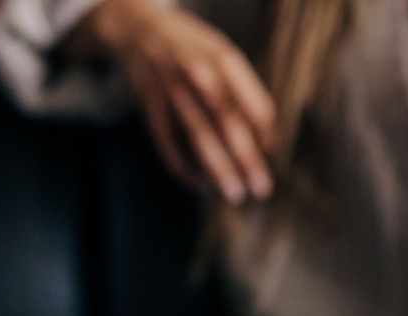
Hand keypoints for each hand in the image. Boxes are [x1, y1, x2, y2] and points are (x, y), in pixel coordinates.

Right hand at [77, 0, 275, 204]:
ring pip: (198, 134)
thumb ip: (242, 88)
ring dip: (218, 168)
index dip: (266, 132)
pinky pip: (168, 143)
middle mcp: (197, 72)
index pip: (252, 99)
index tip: (271, 154)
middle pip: (227, 120)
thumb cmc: (190, 47)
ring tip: (235, 194)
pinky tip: (200, 185)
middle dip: (246, 158)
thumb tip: (265, 138)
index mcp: (222, 57)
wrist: (136, 29)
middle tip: (262, 189)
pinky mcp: (149, 107)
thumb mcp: (220, 52)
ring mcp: (171, 90)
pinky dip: (184, 167)